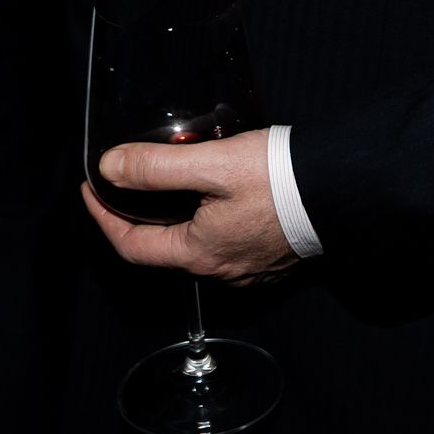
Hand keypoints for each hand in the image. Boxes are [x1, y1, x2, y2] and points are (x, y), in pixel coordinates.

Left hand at [82, 127, 298, 286]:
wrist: (341, 189)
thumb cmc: (280, 179)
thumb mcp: (211, 164)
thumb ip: (156, 167)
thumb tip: (110, 168)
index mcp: (199, 253)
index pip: (132, 245)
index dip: (104, 217)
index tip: (91, 190)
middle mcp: (221, 269)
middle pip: (163, 247)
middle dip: (139, 216)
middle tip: (126, 183)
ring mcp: (248, 266)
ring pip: (196, 244)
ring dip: (175, 217)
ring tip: (168, 181)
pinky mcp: (271, 256)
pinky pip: (225, 242)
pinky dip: (206, 220)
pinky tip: (214, 195)